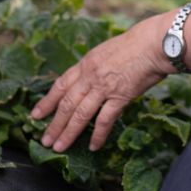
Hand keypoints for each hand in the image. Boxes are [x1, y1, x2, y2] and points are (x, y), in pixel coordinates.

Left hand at [31, 10, 176, 151]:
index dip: (47, 102)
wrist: (155, 43)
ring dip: (68, 133)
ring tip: (59, 147)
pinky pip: (105, 120)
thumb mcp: (106, 52)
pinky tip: (93, 146)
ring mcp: (104, 87)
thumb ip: (94, 67)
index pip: (60, 85)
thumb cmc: (136, 45)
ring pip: (80, 114)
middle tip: (44, 140)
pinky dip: (98, 135)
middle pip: (66, 103)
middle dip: (54, 124)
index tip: (36, 115)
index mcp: (86, 64)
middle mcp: (90, 76)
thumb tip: (88, 81)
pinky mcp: (120, 96)